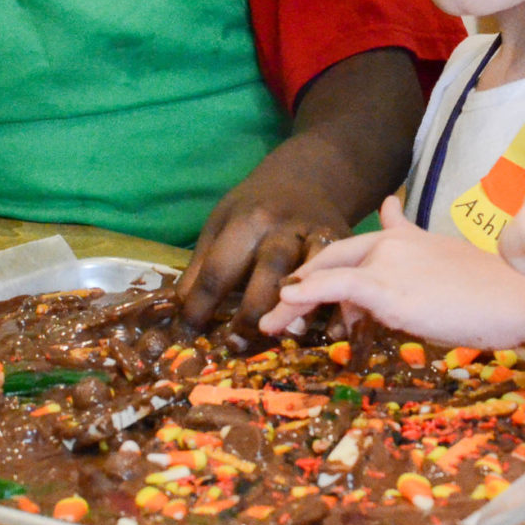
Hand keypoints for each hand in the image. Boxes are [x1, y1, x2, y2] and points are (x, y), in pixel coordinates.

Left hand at [178, 163, 351, 335]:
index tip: (187, 334)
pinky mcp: (343, 247)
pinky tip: (329, 333)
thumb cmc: (255, 208)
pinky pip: (342, 280)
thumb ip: (202, 266)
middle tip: (233, 346)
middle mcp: (283, 229)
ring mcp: (316, 237)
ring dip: (293, 313)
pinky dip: (336, 306)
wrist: (307, 178)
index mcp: (246, 222)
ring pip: (308, 278)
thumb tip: (180, 310)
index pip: (217, 271)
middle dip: (249, 316)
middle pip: (266, 276)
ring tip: (278, 339)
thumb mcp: (221, 223)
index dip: (200, 307)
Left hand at [259, 197, 524, 348]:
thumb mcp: (448, 261)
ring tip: (271, 323)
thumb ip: (414, 241)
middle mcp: (391, 243)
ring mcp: (387, 263)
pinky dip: (303, 294)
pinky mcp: (386, 287)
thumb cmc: (494, 289)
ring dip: (292, 301)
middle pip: (329, 258)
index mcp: (405, 238)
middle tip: (277, 308)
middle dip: (299, 283)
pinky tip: (285, 305)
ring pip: (323, 275)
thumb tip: (392, 208)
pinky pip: (332, 287)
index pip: (354, 248)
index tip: (303, 288)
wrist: (520, 294)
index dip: (325, 269)